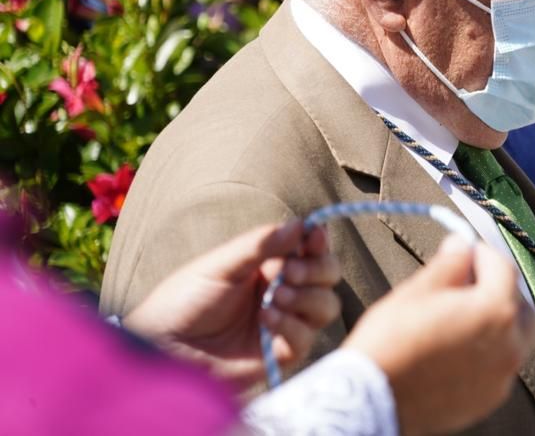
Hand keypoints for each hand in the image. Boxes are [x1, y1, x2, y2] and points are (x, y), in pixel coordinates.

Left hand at [124, 221, 341, 391]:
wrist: (163, 348)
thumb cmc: (182, 301)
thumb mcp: (219, 265)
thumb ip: (260, 245)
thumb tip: (300, 223)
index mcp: (268, 266)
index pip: (309, 249)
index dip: (318, 241)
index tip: (315, 235)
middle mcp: (282, 291)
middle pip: (328, 276)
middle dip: (317, 269)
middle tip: (291, 272)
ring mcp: (284, 323)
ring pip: (326, 306)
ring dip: (307, 297)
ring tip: (273, 298)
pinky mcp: (280, 353)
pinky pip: (307, 338)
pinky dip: (292, 325)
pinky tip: (266, 320)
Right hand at [344, 235, 534, 435]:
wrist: (371, 400)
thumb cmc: (390, 342)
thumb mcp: (417, 291)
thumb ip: (449, 264)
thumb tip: (461, 245)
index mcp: (495, 312)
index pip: (504, 268)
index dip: (483, 253)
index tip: (466, 251)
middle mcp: (509, 346)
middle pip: (519, 303)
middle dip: (498, 287)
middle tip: (468, 280)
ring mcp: (502, 376)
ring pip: (515, 337)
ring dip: (498, 319)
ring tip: (463, 314)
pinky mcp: (490, 398)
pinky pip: (501, 364)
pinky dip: (490, 349)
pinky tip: (460, 344)